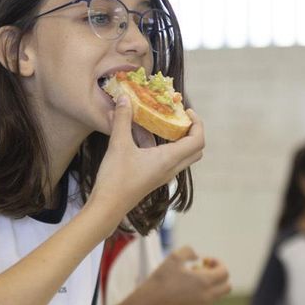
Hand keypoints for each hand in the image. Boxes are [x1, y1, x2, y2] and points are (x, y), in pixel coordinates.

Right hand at [88, 96, 204, 223]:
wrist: (107, 207)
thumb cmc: (115, 178)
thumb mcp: (118, 145)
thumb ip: (123, 119)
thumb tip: (125, 98)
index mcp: (168, 159)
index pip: (197, 140)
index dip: (197, 123)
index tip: (186, 110)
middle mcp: (171, 169)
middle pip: (195, 150)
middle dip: (192, 131)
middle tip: (179, 118)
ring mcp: (163, 176)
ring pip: (183, 156)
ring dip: (179, 140)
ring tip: (163, 124)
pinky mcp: (154, 179)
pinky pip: (169, 161)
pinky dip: (165, 147)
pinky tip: (146, 138)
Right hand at [134, 246, 230, 304]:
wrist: (150, 302)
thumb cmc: (162, 279)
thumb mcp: (174, 257)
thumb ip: (189, 251)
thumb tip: (197, 256)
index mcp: (205, 281)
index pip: (224, 272)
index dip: (217, 262)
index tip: (204, 259)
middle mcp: (207, 295)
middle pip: (227, 286)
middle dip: (219, 274)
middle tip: (204, 268)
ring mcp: (202, 304)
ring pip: (219, 294)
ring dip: (213, 283)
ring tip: (195, 276)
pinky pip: (209, 299)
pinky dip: (205, 291)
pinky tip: (188, 285)